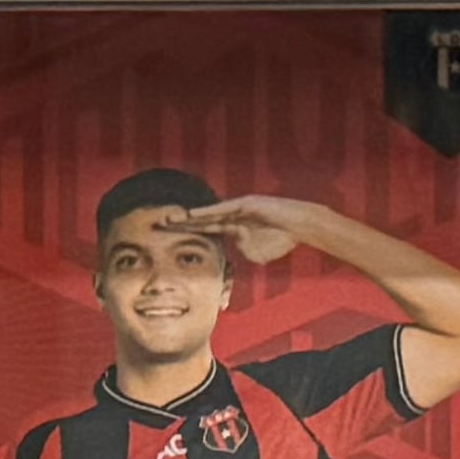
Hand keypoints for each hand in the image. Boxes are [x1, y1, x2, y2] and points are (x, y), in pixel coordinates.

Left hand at [172, 194, 322, 265]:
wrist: (300, 226)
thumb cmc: (281, 239)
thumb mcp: (257, 254)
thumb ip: (242, 252)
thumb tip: (235, 248)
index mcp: (233, 229)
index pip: (205, 232)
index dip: (188, 235)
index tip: (170, 239)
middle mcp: (231, 217)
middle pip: (201, 221)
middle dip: (181, 224)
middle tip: (159, 225)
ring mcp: (237, 209)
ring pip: (209, 214)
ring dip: (189, 217)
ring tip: (169, 219)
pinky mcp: (245, 204)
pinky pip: (223, 210)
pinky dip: (207, 212)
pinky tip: (192, 214)